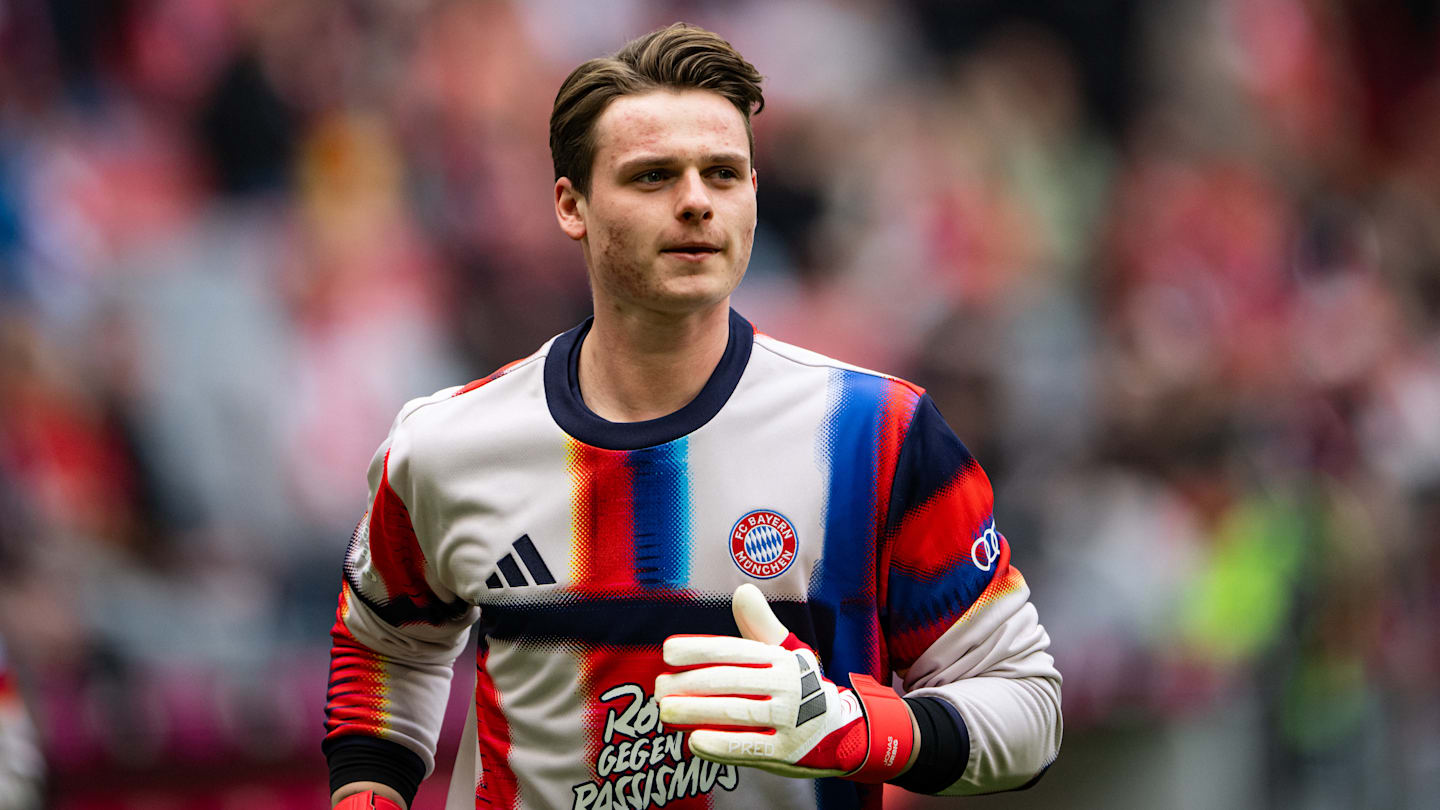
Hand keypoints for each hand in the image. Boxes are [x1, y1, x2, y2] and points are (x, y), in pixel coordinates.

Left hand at [654, 584, 913, 781]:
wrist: (843, 730)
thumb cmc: (801, 686)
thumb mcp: (788, 653)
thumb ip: (760, 625)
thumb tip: (743, 590)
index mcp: (782, 659)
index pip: (734, 651)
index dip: (699, 649)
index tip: (667, 651)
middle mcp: (788, 686)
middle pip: (730, 681)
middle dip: (689, 683)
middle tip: (659, 687)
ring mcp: (789, 720)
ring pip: (736, 713)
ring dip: (697, 712)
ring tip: (666, 711)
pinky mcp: (787, 752)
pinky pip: (750, 748)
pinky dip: (721, 746)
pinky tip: (694, 741)